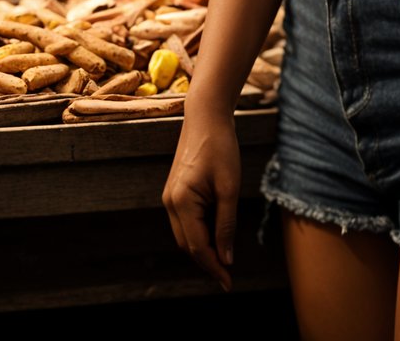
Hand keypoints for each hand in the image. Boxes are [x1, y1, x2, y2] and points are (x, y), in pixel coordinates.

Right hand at [163, 109, 240, 292]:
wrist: (206, 116)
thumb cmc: (220, 147)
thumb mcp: (229, 187)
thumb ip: (226, 224)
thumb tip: (226, 258)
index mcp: (181, 202)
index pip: (197, 247)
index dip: (213, 267)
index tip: (229, 283)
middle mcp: (170, 202)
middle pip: (187, 245)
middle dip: (207, 261)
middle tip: (228, 273)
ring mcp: (170, 197)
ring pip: (185, 235)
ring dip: (203, 248)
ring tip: (224, 256)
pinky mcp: (175, 191)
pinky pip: (186, 221)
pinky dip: (200, 232)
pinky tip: (216, 233)